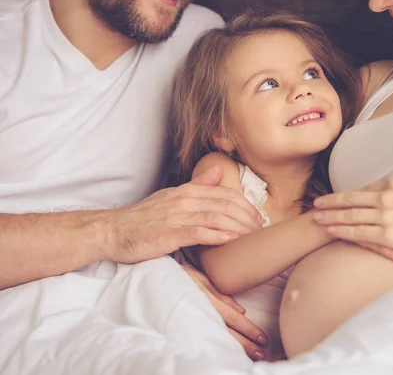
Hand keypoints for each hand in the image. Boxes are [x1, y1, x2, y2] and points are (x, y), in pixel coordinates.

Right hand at [106, 166, 262, 263]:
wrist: (113, 232)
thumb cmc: (142, 219)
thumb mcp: (170, 197)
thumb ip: (196, 185)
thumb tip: (218, 171)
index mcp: (185, 192)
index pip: (223, 194)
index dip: (244, 204)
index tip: (257, 215)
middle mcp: (183, 200)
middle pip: (224, 204)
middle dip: (246, 215)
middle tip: (260, 226)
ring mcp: (177, 217)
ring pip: (217, 217)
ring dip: (238, 226)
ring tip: (252, 234)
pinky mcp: (171, 234)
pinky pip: (201, 233)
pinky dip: (220, 235)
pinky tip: (233, 241)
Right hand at [182, 265, 267, 360]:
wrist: (152, 280)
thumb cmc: (178, 276)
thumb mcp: (201, 279)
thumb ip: (220, 294)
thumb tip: (240, 310)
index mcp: (208, 300)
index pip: (234, 319)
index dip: (249, 330)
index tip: (263, 338)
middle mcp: (201, 314)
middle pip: (228, 333)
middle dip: (246, 345)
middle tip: (261, 354)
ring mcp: (191, 323)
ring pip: (217, 339)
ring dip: (235, 348)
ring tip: (250, 357)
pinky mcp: (182, 329)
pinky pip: (203, 339)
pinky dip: (216, 347)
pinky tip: (224, 354)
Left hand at [313, 177, 392, 256]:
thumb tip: (387, 192)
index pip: (363, 190)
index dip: (345, 195)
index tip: (333, 197)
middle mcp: (386, 198)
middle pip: (350, 200)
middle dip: (330, 203)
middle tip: (315, 205)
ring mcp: (385, 216)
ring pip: (350, 216)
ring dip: (331, 217)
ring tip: (317, 219)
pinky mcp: (387, 234)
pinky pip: (358, 232)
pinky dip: (342, 231)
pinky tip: (331, 231)